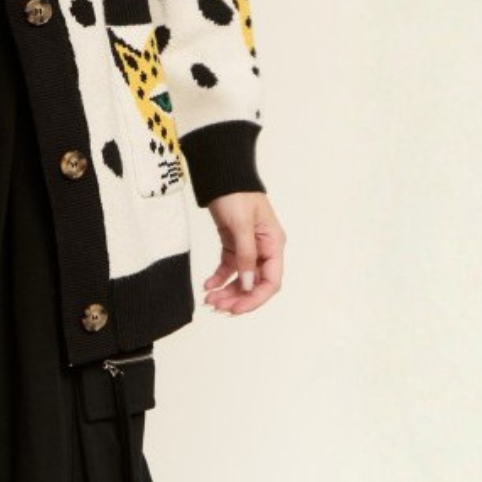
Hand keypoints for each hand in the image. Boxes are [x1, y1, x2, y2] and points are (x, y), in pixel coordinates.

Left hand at [200, 190, 284, 315]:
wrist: (222, 174)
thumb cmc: (236, 193)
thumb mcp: (242, 224)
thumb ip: (246, 255)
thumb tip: (248, 285)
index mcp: (273, 244)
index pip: (270, 281)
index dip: (255, 298)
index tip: (236, 308)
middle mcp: (264, 249)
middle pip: (255, 283)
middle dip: (238, 297)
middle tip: (218, 306)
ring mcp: (249, 247)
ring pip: (241, 278)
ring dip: (227, 291)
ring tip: (210, 299)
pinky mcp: (233, 243)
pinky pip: (229, 267)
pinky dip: (219, 278)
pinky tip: (208, 285)